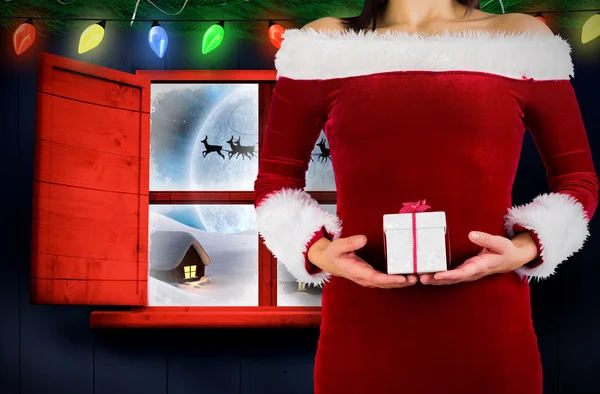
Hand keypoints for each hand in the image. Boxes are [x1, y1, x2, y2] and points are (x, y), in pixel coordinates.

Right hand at [311, 235, 418, 288]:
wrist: (330, 262)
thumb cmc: (334, 254)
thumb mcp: (338, 246)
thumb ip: (350, 243)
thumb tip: (364, 239)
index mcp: (357, 272)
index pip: (376, 278)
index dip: (390, 279)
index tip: (402, 278)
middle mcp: (364, 278)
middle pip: (385, 284)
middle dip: (400, 282)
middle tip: (415, 278)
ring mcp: (368, 279)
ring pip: (387, 284)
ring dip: (401, 283)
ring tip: (415, 278)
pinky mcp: (371, 277)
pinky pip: (385, 281)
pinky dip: (397, 280)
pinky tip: (406, 276)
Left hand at [419, 231, 538, 284]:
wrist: (511, 260)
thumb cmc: (505, 251)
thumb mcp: (499, 243)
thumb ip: (486, 239)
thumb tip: (472, 234)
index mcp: (481, 267)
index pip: (463, 273)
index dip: (450, 275)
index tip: (437, 275)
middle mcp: (472, 273)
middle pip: (452, 279)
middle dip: (436, 280)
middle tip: (421, 278)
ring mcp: (468, 274)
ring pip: (450, 280)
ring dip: (435, 280)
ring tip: (419, 278)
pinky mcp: (465, 271)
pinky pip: (451, 276)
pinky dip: (439, 277)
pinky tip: (428, 274)